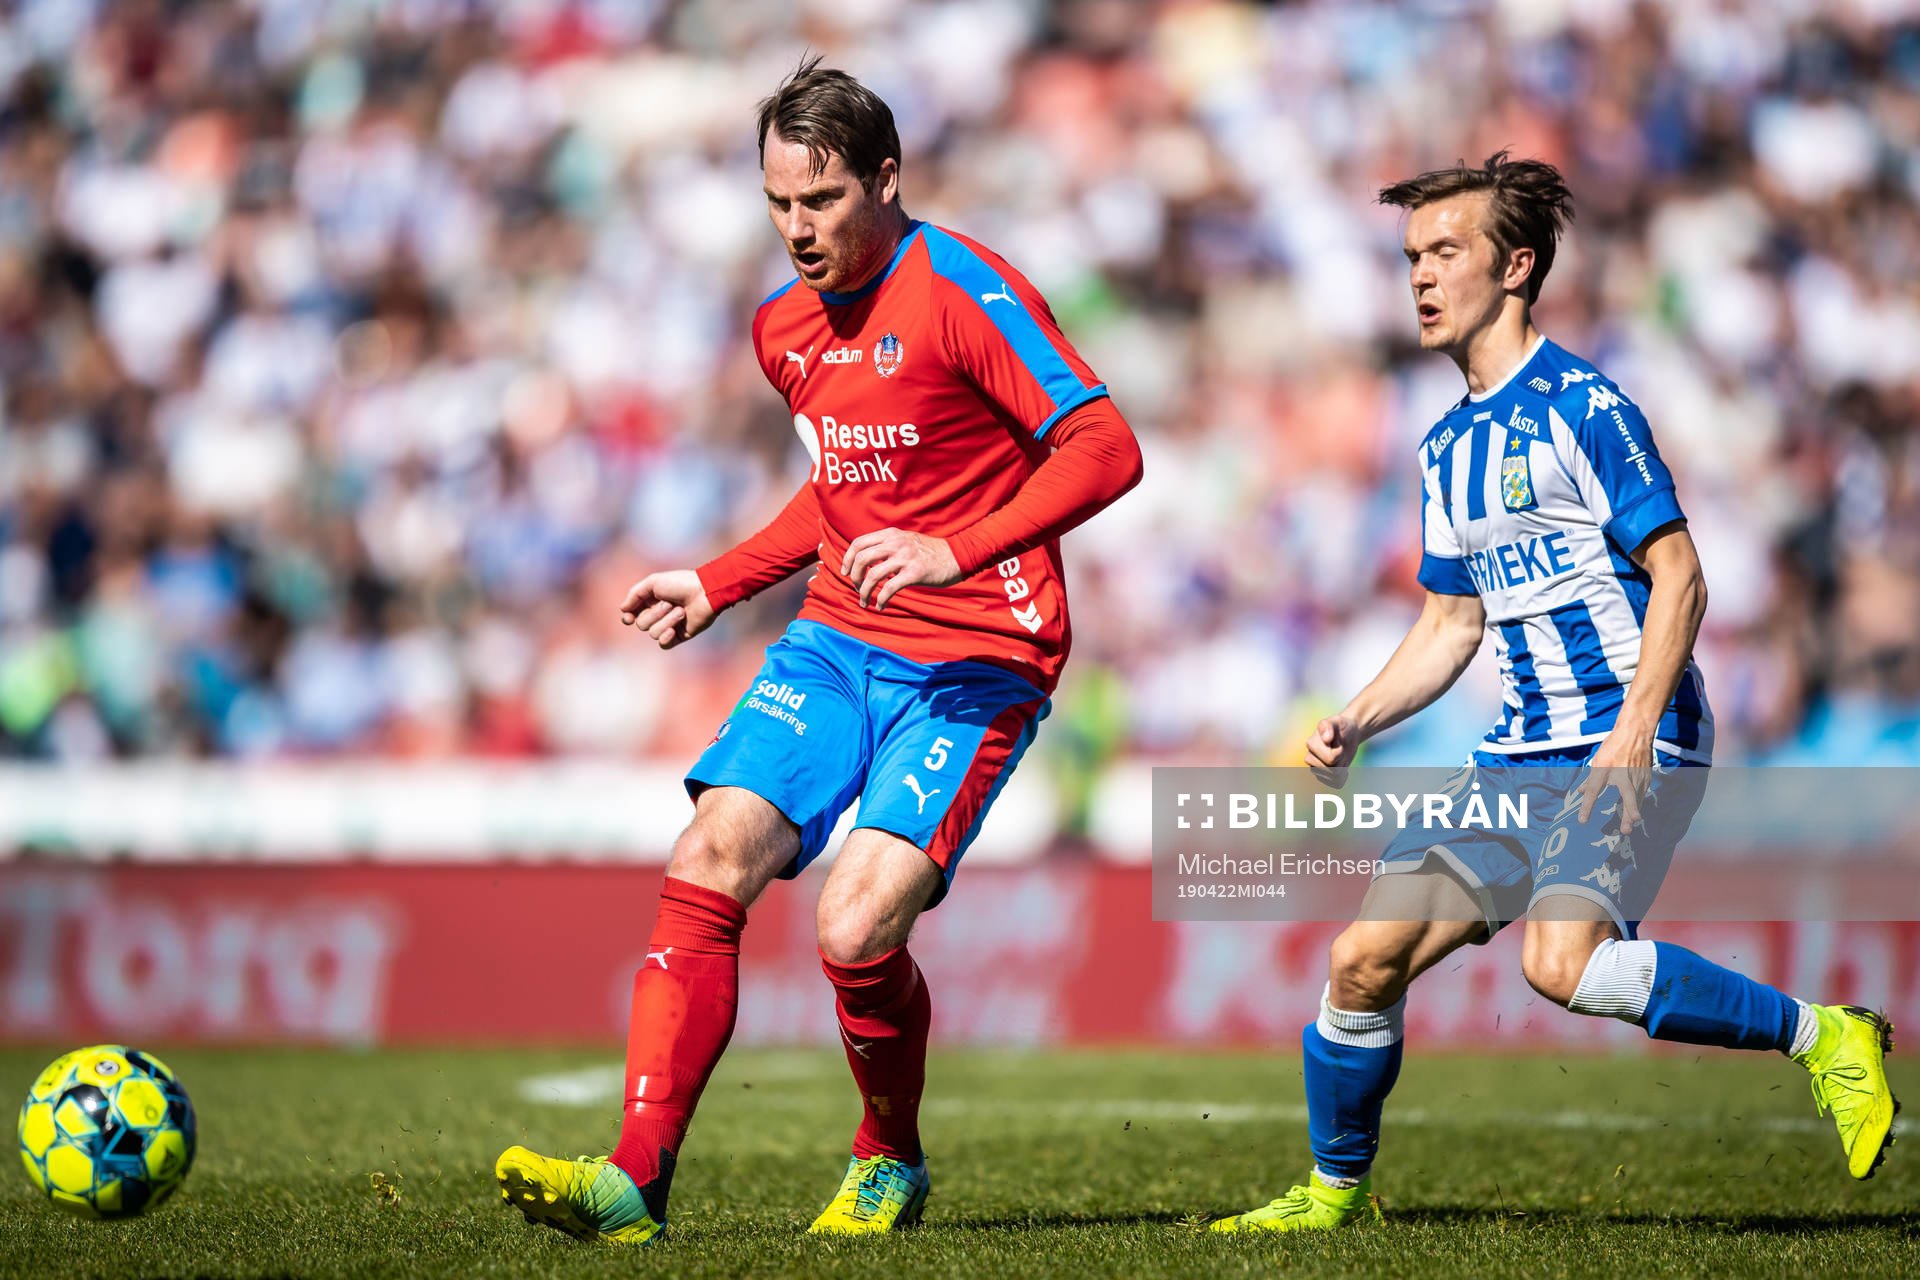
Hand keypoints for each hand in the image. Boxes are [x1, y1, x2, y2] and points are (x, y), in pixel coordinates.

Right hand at [617, 570, 714, 649]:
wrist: (705, 592)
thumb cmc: (680, 584)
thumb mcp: (653, 582)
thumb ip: (635, 594)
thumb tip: (623, 609)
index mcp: (650, 602)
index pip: (631, 615)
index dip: (628, 618)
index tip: (629, 617)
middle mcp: (657, 615)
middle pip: (642, 624)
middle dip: (655, 614)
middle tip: (670, 603)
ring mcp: (668, 626)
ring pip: (653, 633)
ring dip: (667, 621)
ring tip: (681, 611)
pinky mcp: (679, 636)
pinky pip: (664, 645)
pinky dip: (666, 638)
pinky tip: (674, 631)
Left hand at [840, 528, 962, 609]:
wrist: (956, 556)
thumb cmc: (930, 552)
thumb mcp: (906, 541)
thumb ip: (888, 546)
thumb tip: (866, 562)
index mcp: (891, 535)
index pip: (859, 543)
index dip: (847, 559)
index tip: (845, 572)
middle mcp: (896, 543)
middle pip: (861, 559)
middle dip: (853, 577)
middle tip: (856, 588)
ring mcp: (905, 558)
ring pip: (872, 576)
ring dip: (864, 592)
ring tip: (865, 602)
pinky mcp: (914, 573)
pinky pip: (889, 589)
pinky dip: (881, 600)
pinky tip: (881, 606)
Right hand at [1306, 714, 1360, 788]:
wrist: (1347, 733)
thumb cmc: (1342, 726)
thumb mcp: (1338, 721)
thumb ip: (1329, 726)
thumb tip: (1326, 738)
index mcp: (1311, 744)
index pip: (1331, 759)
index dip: (1340, 751)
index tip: (1340, 741)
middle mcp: (1310, 757)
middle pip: (1332, 770)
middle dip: (1341, 760)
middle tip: (1342, 749)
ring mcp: (1315, 768)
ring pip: (1333, 778)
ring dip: (1342, 768)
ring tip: (1341, 756)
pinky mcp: (1322, 776)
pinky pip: (1335, 784)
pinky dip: (1343, 777)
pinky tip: (1343, 767)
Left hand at [1575, 727, 1653, 831]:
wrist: (1635, 733)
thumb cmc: (1614, 746)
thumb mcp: (1598, 760)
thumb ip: (1589, 779)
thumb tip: (1580, 792)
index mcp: (1605, 769)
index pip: (1593, 791)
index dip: (1587, 806)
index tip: (1583, 820)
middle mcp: (1623, 774)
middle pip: (1627, 797)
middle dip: (1628, 813)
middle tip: (1625, 829)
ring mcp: (1637, 776)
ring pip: (1637, 799)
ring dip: (1632, 814)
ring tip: (1628, 828)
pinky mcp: (1646, 778)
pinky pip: (1641, 795)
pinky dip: (1637, 805)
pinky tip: (1634, 815)